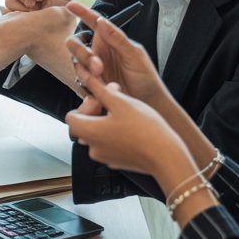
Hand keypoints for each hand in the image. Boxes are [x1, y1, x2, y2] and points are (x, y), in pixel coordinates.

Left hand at [64, 74, 190, 185]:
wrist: (166, 156)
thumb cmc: (145, 128)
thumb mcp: (120, 102)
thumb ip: (99, 89)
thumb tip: (86, 76)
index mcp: (89, 132)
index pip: (71, 117)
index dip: (85, 105)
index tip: (100, 99)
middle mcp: (92, 147)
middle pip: (84, 126)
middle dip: (96, 112)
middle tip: (115, 103)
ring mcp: (104, 157)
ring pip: (97, 135)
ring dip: (106, 122)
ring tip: (125, 114)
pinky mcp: (117, 162)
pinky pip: (110, 145)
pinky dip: (116, 135)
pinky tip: (132, 128)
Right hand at [65, 1, 167, 106]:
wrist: (148, 103)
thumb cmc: (146, 77)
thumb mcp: (135, 55)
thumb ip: (117, 38)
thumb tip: (101, 20)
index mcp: (110, 40)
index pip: (93, 22)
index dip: (81, 12)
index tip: (70, 5)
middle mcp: (99, 52)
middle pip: (76, 43)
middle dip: (81, 52)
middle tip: (99, 66)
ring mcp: (93, 68)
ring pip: (76, 62)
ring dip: (86, 69)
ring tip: (102, 78)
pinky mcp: (91, 83)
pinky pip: (79, 79)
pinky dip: (87, 82)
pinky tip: (100, 88)